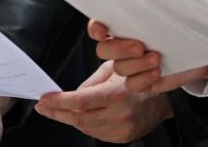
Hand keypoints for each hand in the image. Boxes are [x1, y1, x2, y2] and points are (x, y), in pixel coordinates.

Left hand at [35, 60, 171, 142]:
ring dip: (69, 119)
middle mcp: (119, 114)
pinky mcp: (122, 138)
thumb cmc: (139, 78)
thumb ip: (91, 83)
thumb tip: (70, 95)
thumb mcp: (115, 69)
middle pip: (78, 118)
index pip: (80, 102)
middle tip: (44, 106)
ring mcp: (120, 129)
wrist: (162, 99)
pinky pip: (96, 134)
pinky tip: (80, 117)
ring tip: (59, 110)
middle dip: (57, 112)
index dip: (59, 102)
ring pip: (85, 128)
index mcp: (117, 94)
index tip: (44, 100)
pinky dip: (84, 125)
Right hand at [88, 20, 207, 93]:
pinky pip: (132, 84)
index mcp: (123, 26)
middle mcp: (122, 46)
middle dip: (119, 49)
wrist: (198, 51)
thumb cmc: (182, 26)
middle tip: (139, 46)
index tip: (102, 30)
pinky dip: (143, 78)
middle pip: (103, 50)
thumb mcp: (172, 13)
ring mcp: (130, 65)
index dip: (96, 28)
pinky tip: (157, 72)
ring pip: (119, 68)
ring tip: (156, 59)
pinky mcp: (141, 81)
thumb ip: (158, 5)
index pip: (98, 27)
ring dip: (136, 64)